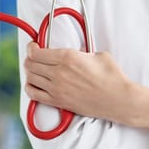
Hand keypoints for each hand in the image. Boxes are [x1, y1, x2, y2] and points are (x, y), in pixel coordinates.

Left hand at [23, 42, 148, 135]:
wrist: (118, 99)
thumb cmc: (112, 76)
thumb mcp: (98, 54)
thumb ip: (81, 51)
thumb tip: (74, 51)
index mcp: (68, 57)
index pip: (36, 52)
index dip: (32, 47)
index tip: (34, 46)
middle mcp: (59, 73)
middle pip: (30, 64)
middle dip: (30, 58)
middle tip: (35, 57)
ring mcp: (57, 89)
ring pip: (30, 78)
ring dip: (30, 72)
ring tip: (36, 70)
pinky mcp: (58, 102)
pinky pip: (34, 94)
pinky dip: (30, 88)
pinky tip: (35, 84)